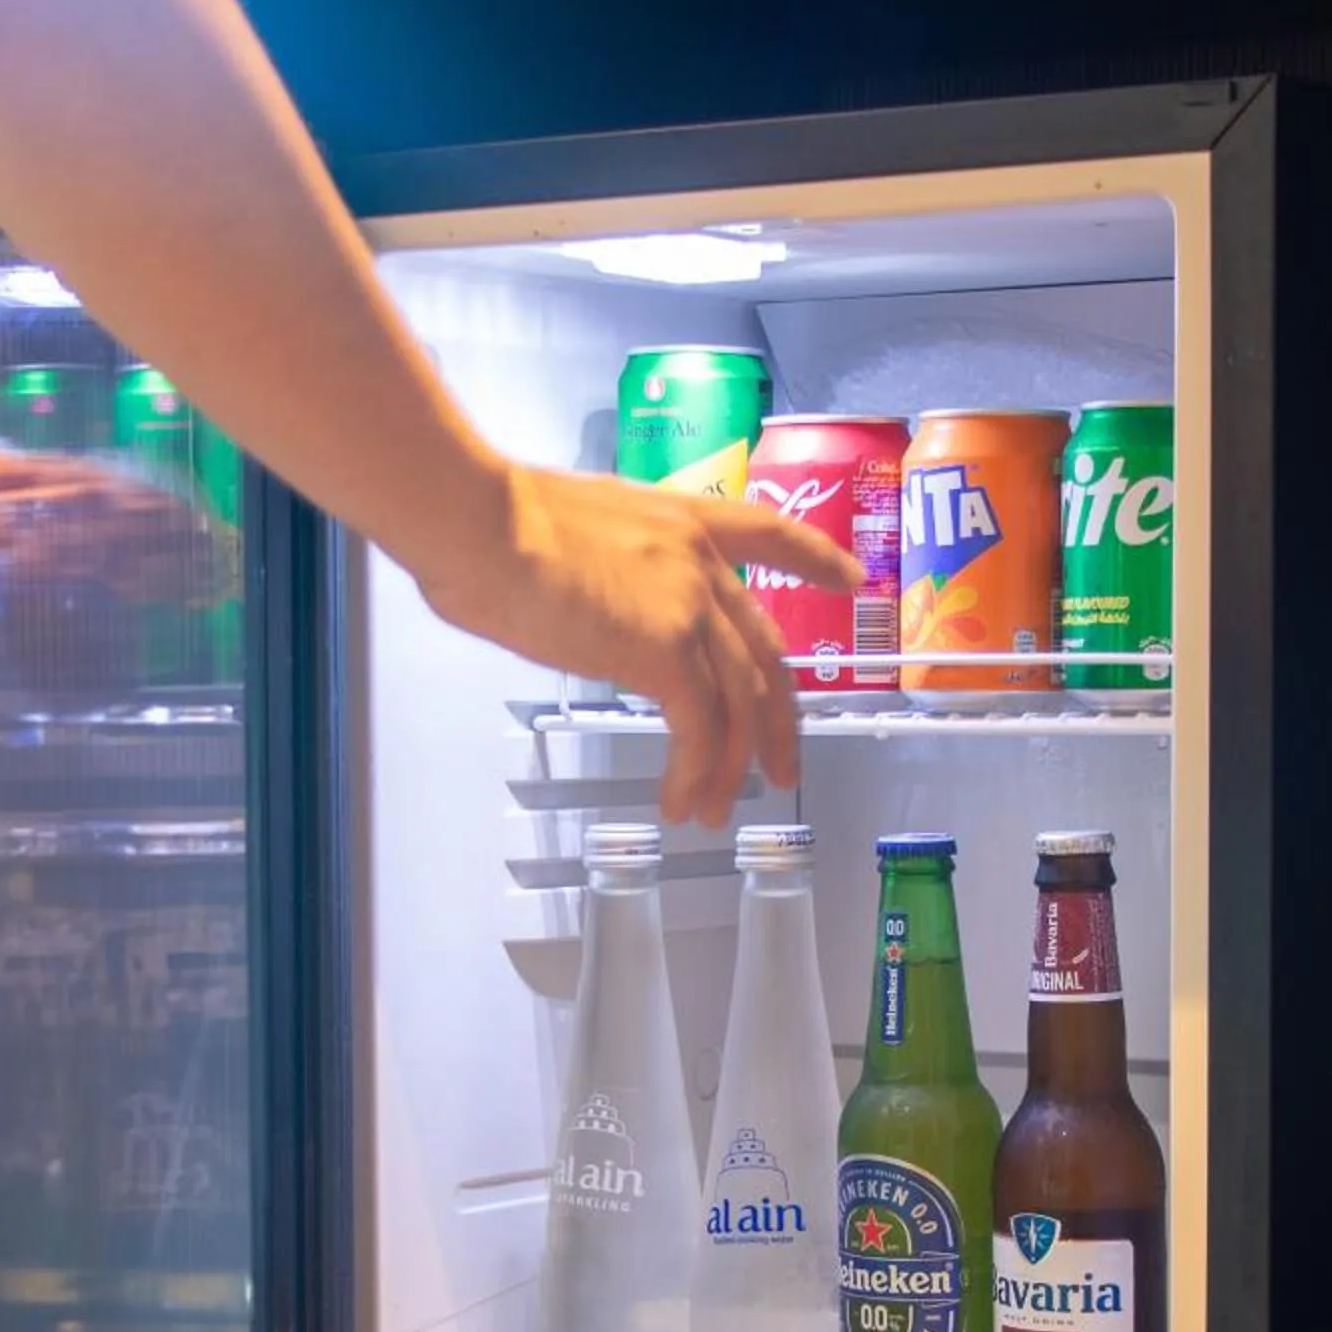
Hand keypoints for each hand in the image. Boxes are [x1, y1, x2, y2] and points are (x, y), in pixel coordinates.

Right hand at [417, 463, 865, 828]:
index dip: (816, 559)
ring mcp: (689, 605)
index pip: (769, 533)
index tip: (852, 580)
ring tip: (715, 811)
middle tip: (782, 767)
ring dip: (728, 766)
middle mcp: (699, 561)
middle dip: (779, 720)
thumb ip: (602, 572)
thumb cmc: (492, 524)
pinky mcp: (666, 651)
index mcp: (681, 519)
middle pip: (763, 652)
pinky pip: (700, 728)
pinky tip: (680, 802)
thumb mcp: (568, 535)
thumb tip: (585, 608)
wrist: (480, 523)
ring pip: (739, 703)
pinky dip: (695, 773)